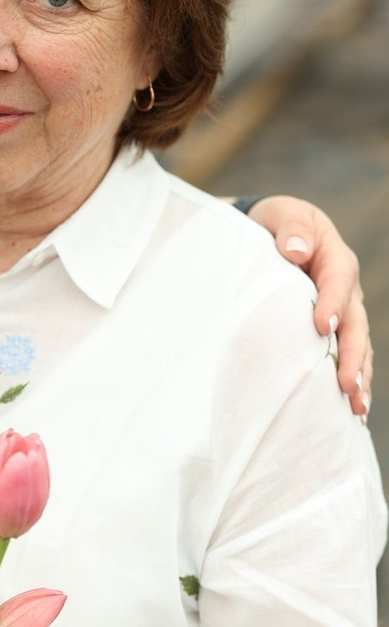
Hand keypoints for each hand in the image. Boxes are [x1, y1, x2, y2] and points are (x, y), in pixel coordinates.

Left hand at [252, 195, 370, 415]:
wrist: (270, 233)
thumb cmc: (275, 224)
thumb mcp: (282, 214)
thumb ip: (291, 228)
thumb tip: (297, 250)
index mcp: (334, 258)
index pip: (338, 281)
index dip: (332, 304)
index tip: (321, 327)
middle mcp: (344, 289)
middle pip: (355, 323)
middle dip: (352, 355)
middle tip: (347, 386)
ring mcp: (341, 312)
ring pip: (356, 346)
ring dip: (358, 377)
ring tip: (357, 408)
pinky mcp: (329, 331)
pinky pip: (343, 356)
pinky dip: (349, 382)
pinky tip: (350, 411)